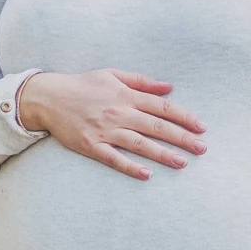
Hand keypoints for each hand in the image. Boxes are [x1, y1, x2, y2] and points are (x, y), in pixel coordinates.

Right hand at [15, 69, 204, 180]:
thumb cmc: (83, 85)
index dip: (184, 117)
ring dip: (163, 154)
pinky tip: (147, 175)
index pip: (162, 107)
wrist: (48, 97)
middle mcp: (119, 112)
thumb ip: (141, 81)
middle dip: (181, 138)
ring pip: (140, 144)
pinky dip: (131, 167)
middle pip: (156, 127)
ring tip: (183, 163)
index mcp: (126, 94)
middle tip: (202, 148)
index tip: (201, 127)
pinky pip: (114, 158)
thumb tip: (169, 87)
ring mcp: (105, 130)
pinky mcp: (91, 146)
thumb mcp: (112, 74)